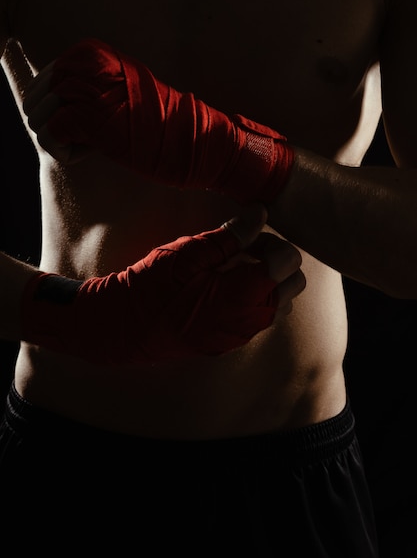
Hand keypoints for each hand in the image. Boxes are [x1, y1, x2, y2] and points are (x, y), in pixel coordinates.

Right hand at [21, 206, 304, 362]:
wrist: (123, 327)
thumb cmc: (151, 286)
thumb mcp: (189, 251)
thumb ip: (230, 235)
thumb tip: (260, 215)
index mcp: (244, 295)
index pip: (290, 263)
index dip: (273, 243)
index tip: (247, 238)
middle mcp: (250, 319)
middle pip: (293, 285)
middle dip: (277, 263)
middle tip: (242, 252)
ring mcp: (240, 334)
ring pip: (280, 304)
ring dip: (266, 282)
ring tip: (232, 270)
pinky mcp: (228, 342)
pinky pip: (258, 318)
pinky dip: (252, 299)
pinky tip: (222, 288)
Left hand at [23, 38, 293, 202]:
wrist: (199, 144)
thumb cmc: (164, 131)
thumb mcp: (123, 102)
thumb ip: (92, 93)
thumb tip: (59, 104)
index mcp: (95, 54)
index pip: (47, 77)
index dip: (55, 106)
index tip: (80, 127)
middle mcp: (89, 64)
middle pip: (38, 94)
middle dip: (50, 123)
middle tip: (81, 142)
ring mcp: (90, 90)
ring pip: (38, 112)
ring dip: (56, 138)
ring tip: (87, 149)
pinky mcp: (94, 120)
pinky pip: (51, 132)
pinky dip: (64, 150)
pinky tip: (88, 156)